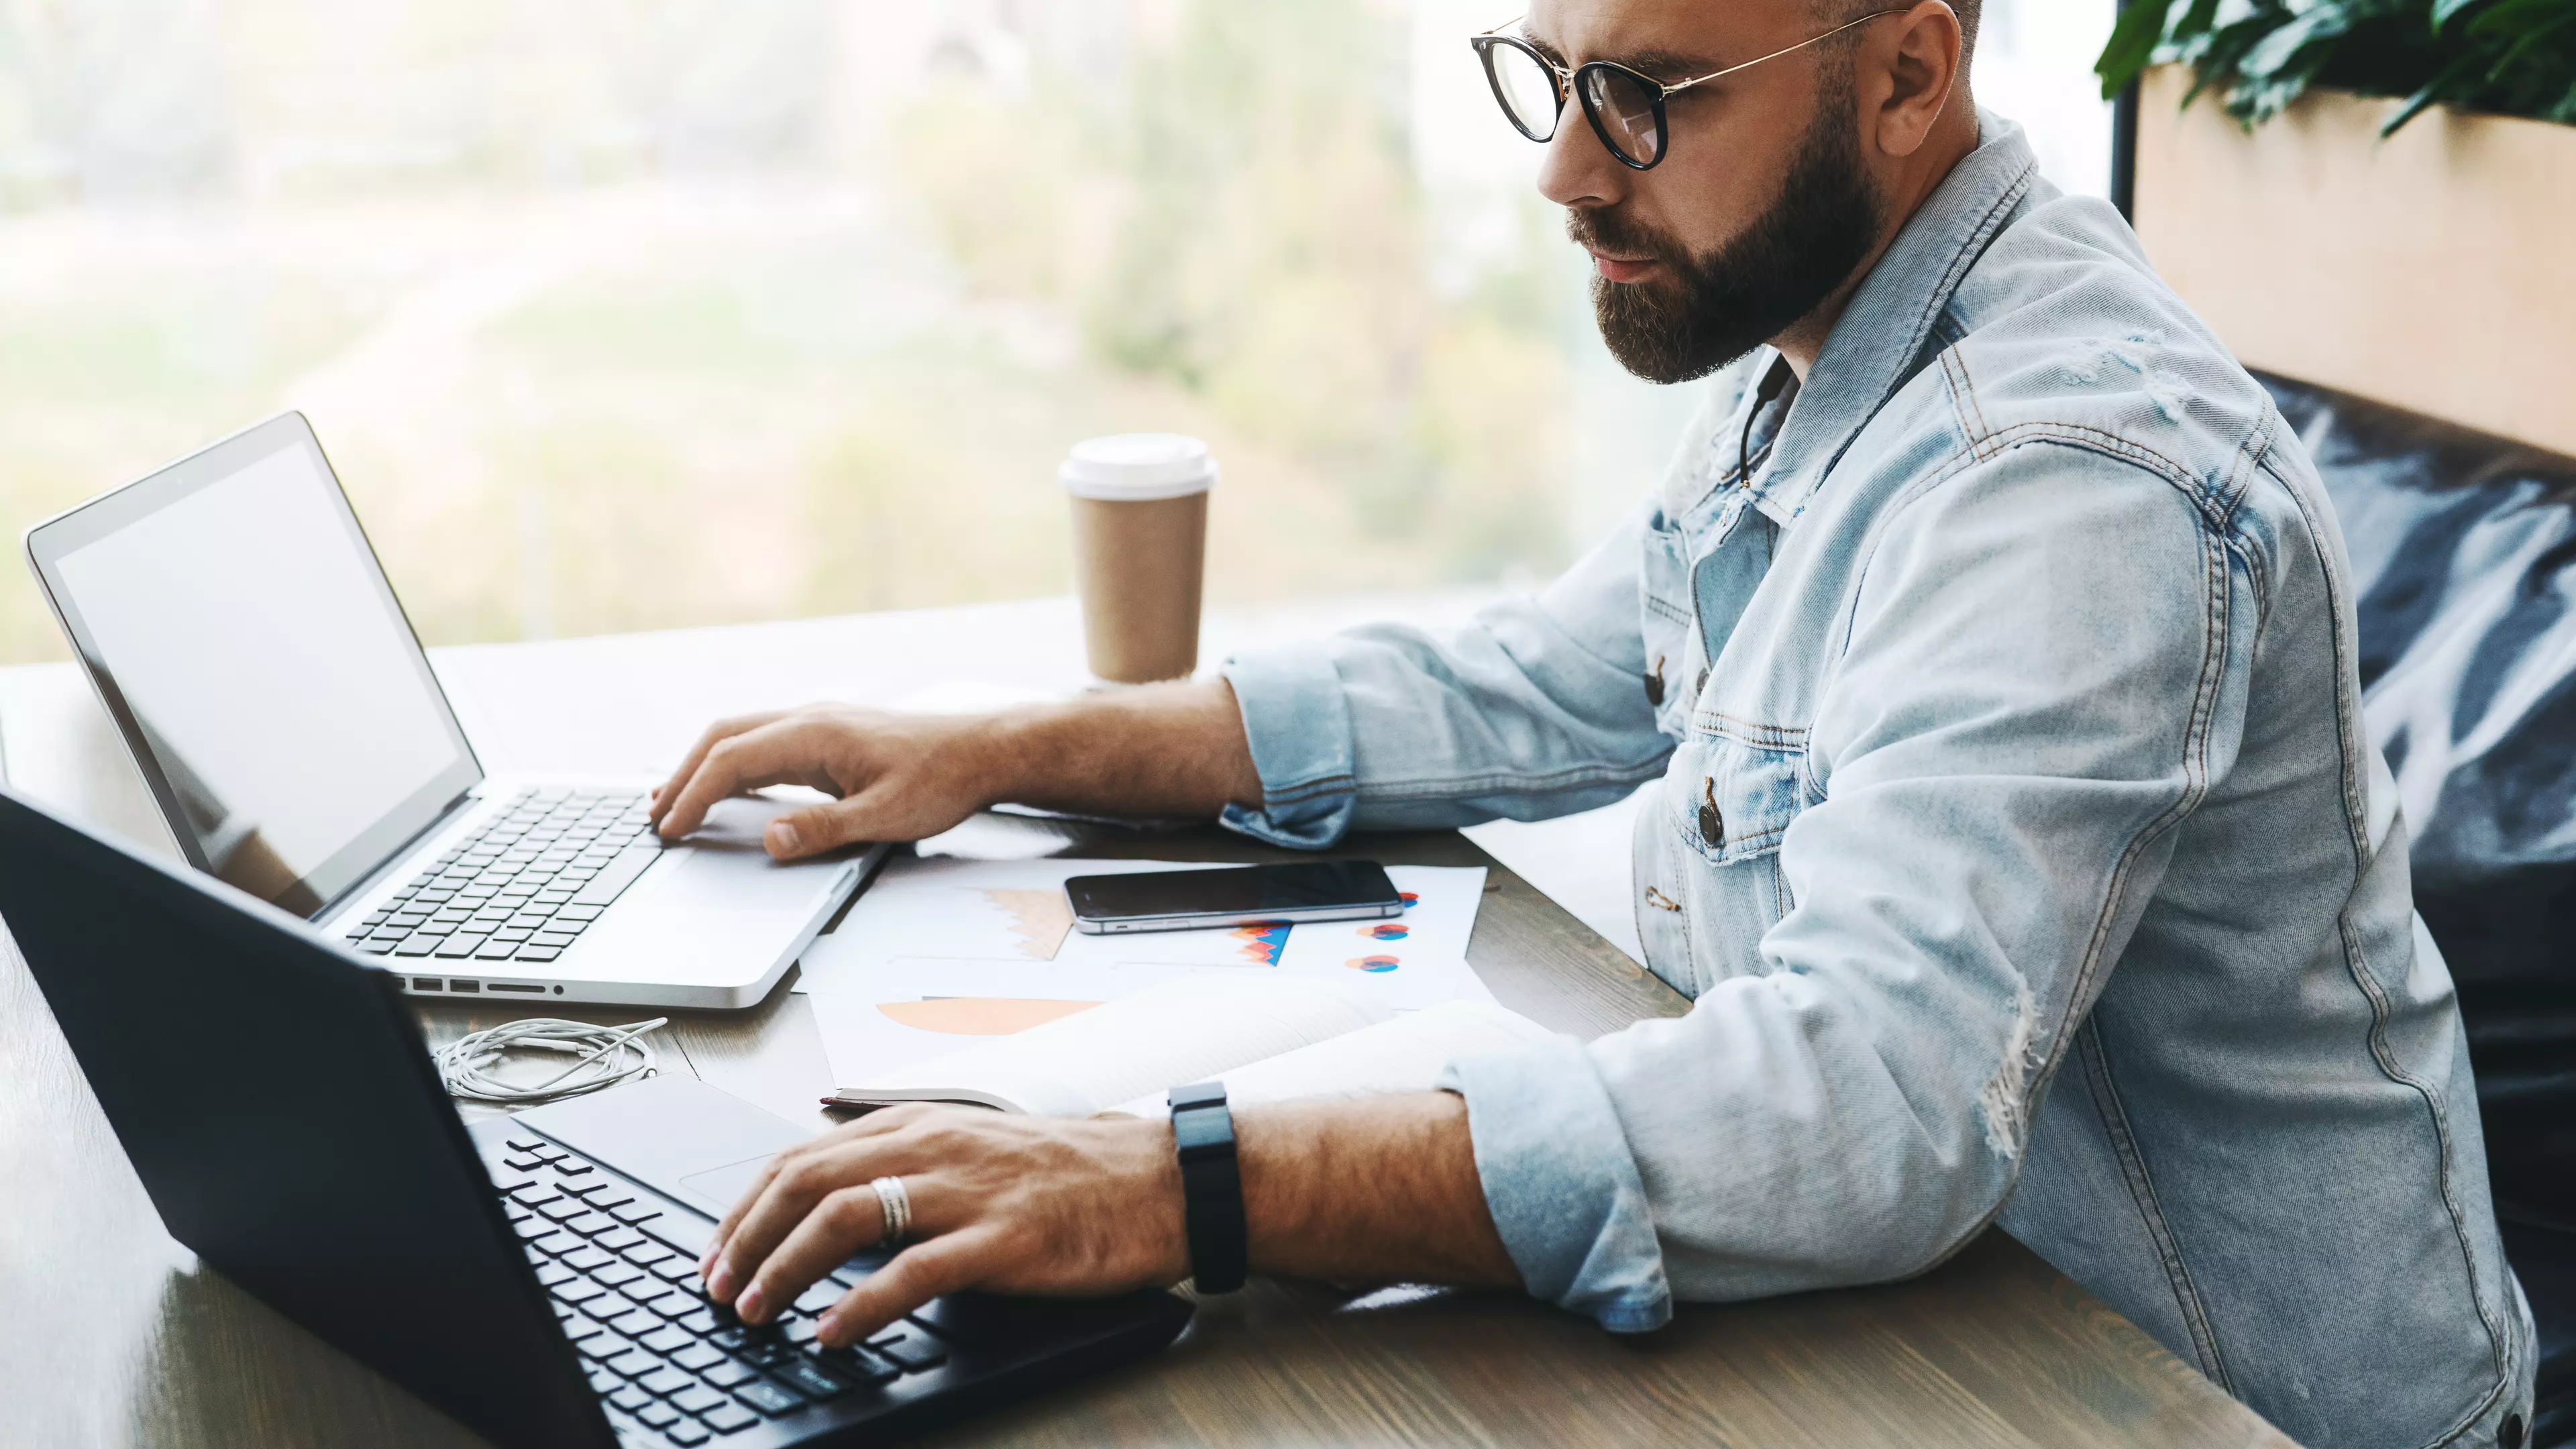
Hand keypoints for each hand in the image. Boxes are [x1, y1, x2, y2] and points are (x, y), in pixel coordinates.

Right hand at [648, 704, 1000, 856]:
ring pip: (741, 737)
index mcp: (815, 732)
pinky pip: (765, 745)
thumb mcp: (887, 814)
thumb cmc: (943, 779)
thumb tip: (770, 840)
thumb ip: (825, 828)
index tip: (670, 827)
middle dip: (684, 776)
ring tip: (672, 801)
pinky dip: (733, 766)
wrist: (984, 752)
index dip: (694, 794)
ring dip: (703, 767)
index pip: (732, 760)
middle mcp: (809, 719)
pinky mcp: (828, 738)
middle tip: (655, 816)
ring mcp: (818, 725)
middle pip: (724, 739)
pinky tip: (725, 789)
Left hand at [697, 1105, 1186, 1347]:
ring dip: (784, 1268)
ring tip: (755, 1310)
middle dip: (746, 1238)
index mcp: (919, 1123)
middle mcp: (933, 1146)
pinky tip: (831, 1333)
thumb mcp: (974, 1144)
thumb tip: (835, 1180)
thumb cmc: (1071, 1171)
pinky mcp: (1003, 1240)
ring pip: (845, 1217)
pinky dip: (859, 1306)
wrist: (1160, 1181)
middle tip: (716, 1288)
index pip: (802, 1156)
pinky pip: (913, 1272)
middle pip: (806, 1181)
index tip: (718, 1251)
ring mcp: (968, 1191)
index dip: (746, 1207)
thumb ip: (906, 1155)